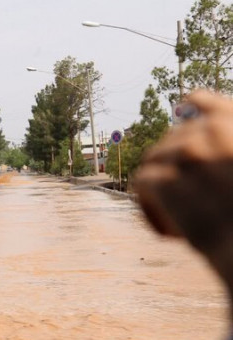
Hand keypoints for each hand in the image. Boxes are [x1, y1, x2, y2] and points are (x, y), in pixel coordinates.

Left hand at [134, 90, 232, 251]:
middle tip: (187, 192)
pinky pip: (144, 180)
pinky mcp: (167, 180)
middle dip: (174, 160)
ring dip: (159, 178)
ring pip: (155, 156)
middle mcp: (213, 132)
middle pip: (175, 137)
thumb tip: (205, 141)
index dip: (193, 108)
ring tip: (172, 206)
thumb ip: (226, 152)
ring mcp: (188, 154)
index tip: (184, 113)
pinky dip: (147, 199)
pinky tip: (159, 219)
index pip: (205, 102)